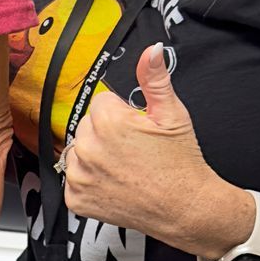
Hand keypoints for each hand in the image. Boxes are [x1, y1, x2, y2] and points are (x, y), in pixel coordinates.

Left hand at [62, 45, 248, 256]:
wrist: (185, 208)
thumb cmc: (181, 165)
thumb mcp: (172, 115)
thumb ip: (155, 79)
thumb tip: (150, 52)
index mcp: (108, 122)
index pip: (101, 103)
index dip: (122, 114)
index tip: (137, 130)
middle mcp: (89, 148)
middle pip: (87, 126)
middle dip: (106, 133)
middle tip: (134, 150)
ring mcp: (80, 176)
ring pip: (78, 151)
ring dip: (95, 156)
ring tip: (124, 167)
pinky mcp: (76, 198)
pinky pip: (73, 179)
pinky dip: (89, 181)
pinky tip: (113, 183)